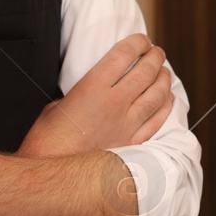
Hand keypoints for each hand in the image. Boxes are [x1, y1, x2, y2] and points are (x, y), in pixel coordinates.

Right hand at [18, 33, 173, 156]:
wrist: (53, 175)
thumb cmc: (47, 141)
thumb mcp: (56, 105)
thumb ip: (79, 95)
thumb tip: (89, 94)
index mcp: (92, 87)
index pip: (123, 55)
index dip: (136, 43)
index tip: (141, 40)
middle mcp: (114, 103)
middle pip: (145, 72)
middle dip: (154, 57)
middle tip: (157, 52)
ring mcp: (127, 124)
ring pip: (156, 95)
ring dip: (164, 79)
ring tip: (165, 71)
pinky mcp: (131, 143)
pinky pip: (156, 121)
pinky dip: (165, 107)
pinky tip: (168, 99)